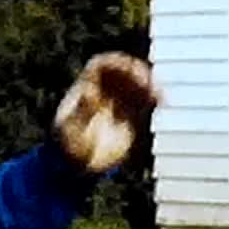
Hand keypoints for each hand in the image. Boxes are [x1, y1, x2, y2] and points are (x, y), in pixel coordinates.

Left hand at [52, 52, 160, 173]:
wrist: (77, 166)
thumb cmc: (68, 145)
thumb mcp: (71, 128)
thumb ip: (82, 110)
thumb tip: (90, 91)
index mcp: (85, 87)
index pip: (101, 65)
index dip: (115, 62)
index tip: (128, 66)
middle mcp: (103, 92)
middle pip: (122, 72)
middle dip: (136, 72)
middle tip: (147, 81)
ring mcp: (116, 104)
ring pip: (135, 86)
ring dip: (148, 85)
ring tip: (157, 93)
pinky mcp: (129, 118)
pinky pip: (143, 103)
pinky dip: (152, 99)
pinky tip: (160, 101)